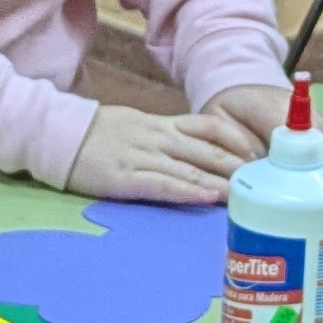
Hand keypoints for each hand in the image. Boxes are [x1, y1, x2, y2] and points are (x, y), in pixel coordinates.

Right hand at [62, 104, 245, 205]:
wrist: (56, 134)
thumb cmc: (96, 134)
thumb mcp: (137, 125)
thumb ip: (166, 137)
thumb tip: (196, 153)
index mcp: (161, 124)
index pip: (210, 127)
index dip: (238, 141)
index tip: (260, 156)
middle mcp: (157, 137)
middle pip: (208, 150)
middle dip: (240, 167)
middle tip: (266, 181)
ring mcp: (141, 157)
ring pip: (191, 168)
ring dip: (222, 183)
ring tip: (247, 196)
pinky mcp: (123, 178)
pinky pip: (162, 184)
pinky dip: (188, 191)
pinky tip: (207, 198)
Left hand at [197, 82, 322, 184]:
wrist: (239, 80)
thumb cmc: (227, 106)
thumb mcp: (218, 119)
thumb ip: (235, 141)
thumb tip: (257, 166)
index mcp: (268, 108)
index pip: (294, 130)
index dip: (311, 151)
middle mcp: (296, 109)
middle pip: (321, 133)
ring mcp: (310, 112)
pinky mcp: (318, 117)